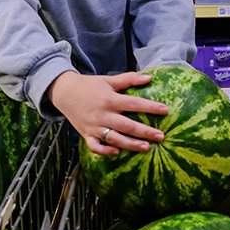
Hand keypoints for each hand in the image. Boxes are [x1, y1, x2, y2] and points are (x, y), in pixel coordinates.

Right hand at [49, 71, 167, 155]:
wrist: (64, 92)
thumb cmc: (89, 85)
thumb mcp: (108, 80)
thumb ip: (129, 79)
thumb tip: (149, 77)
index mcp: (110, 100)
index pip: (134, 104)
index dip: (150, 107)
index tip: (165, 110)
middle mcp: (103, 114)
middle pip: (127, 125)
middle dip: (145, 132)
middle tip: (161, 136)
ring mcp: (94, 126)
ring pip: (114, 138)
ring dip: (130, 144)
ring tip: (146, 148)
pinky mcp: (86, 135)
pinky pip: (95, 147)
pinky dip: (105, 151)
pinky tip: (117, 152)